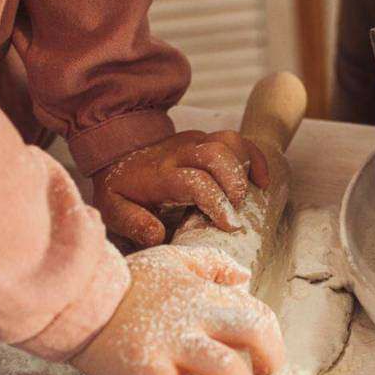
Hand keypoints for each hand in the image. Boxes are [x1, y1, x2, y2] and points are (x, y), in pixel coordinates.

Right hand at [71, 246, 283, 374]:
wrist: (76, 300)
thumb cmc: (125, 283)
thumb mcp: (171, 260)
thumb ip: (210, 263)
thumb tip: (244, 276)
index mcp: (204, 294)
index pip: (258, 313)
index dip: (271, 339)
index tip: (261, 358)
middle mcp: (195, 317)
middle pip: (256, 333)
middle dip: (271, 360)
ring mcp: (171, 345)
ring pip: (228, 371)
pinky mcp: (145, 371)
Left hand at [93, 130, 268, 247]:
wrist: (115, 154)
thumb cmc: (121, 190)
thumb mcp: (113, 210)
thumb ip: (132, 223)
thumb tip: (157, 235)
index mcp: (158, 174)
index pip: (194, 181)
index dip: (216, 202)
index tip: (229, 225)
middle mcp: (178, 153)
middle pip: (216, 154)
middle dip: (234, 184)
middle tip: (236, 211)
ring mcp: (193, 142)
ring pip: (229, 141)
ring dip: (246, 167)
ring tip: (248, 197)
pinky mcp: (204, 139)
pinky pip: (235, 140)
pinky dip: (254, 157)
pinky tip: (261, 180)